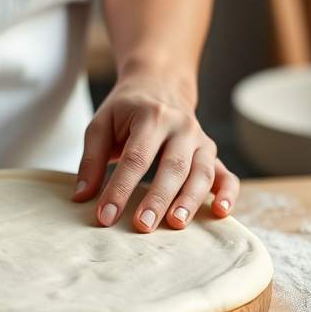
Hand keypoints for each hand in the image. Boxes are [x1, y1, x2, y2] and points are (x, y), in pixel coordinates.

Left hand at [72, 72, 238, 231]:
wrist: (161, 85)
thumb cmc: (127, 111)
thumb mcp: (101, 124)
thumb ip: (91, 160)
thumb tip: (82, 197)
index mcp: (152, 117)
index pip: (135, 158)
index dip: (119, 189)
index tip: (105, 216)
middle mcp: (182, 127)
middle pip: (172, 167)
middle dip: (157, 198)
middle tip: (142, 226)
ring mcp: (201, 141)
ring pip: (201, 173)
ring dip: (189, 201)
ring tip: (175, 225)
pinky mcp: (212, 155)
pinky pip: (226, 175)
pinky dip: (227, 194)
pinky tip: (220, 213)